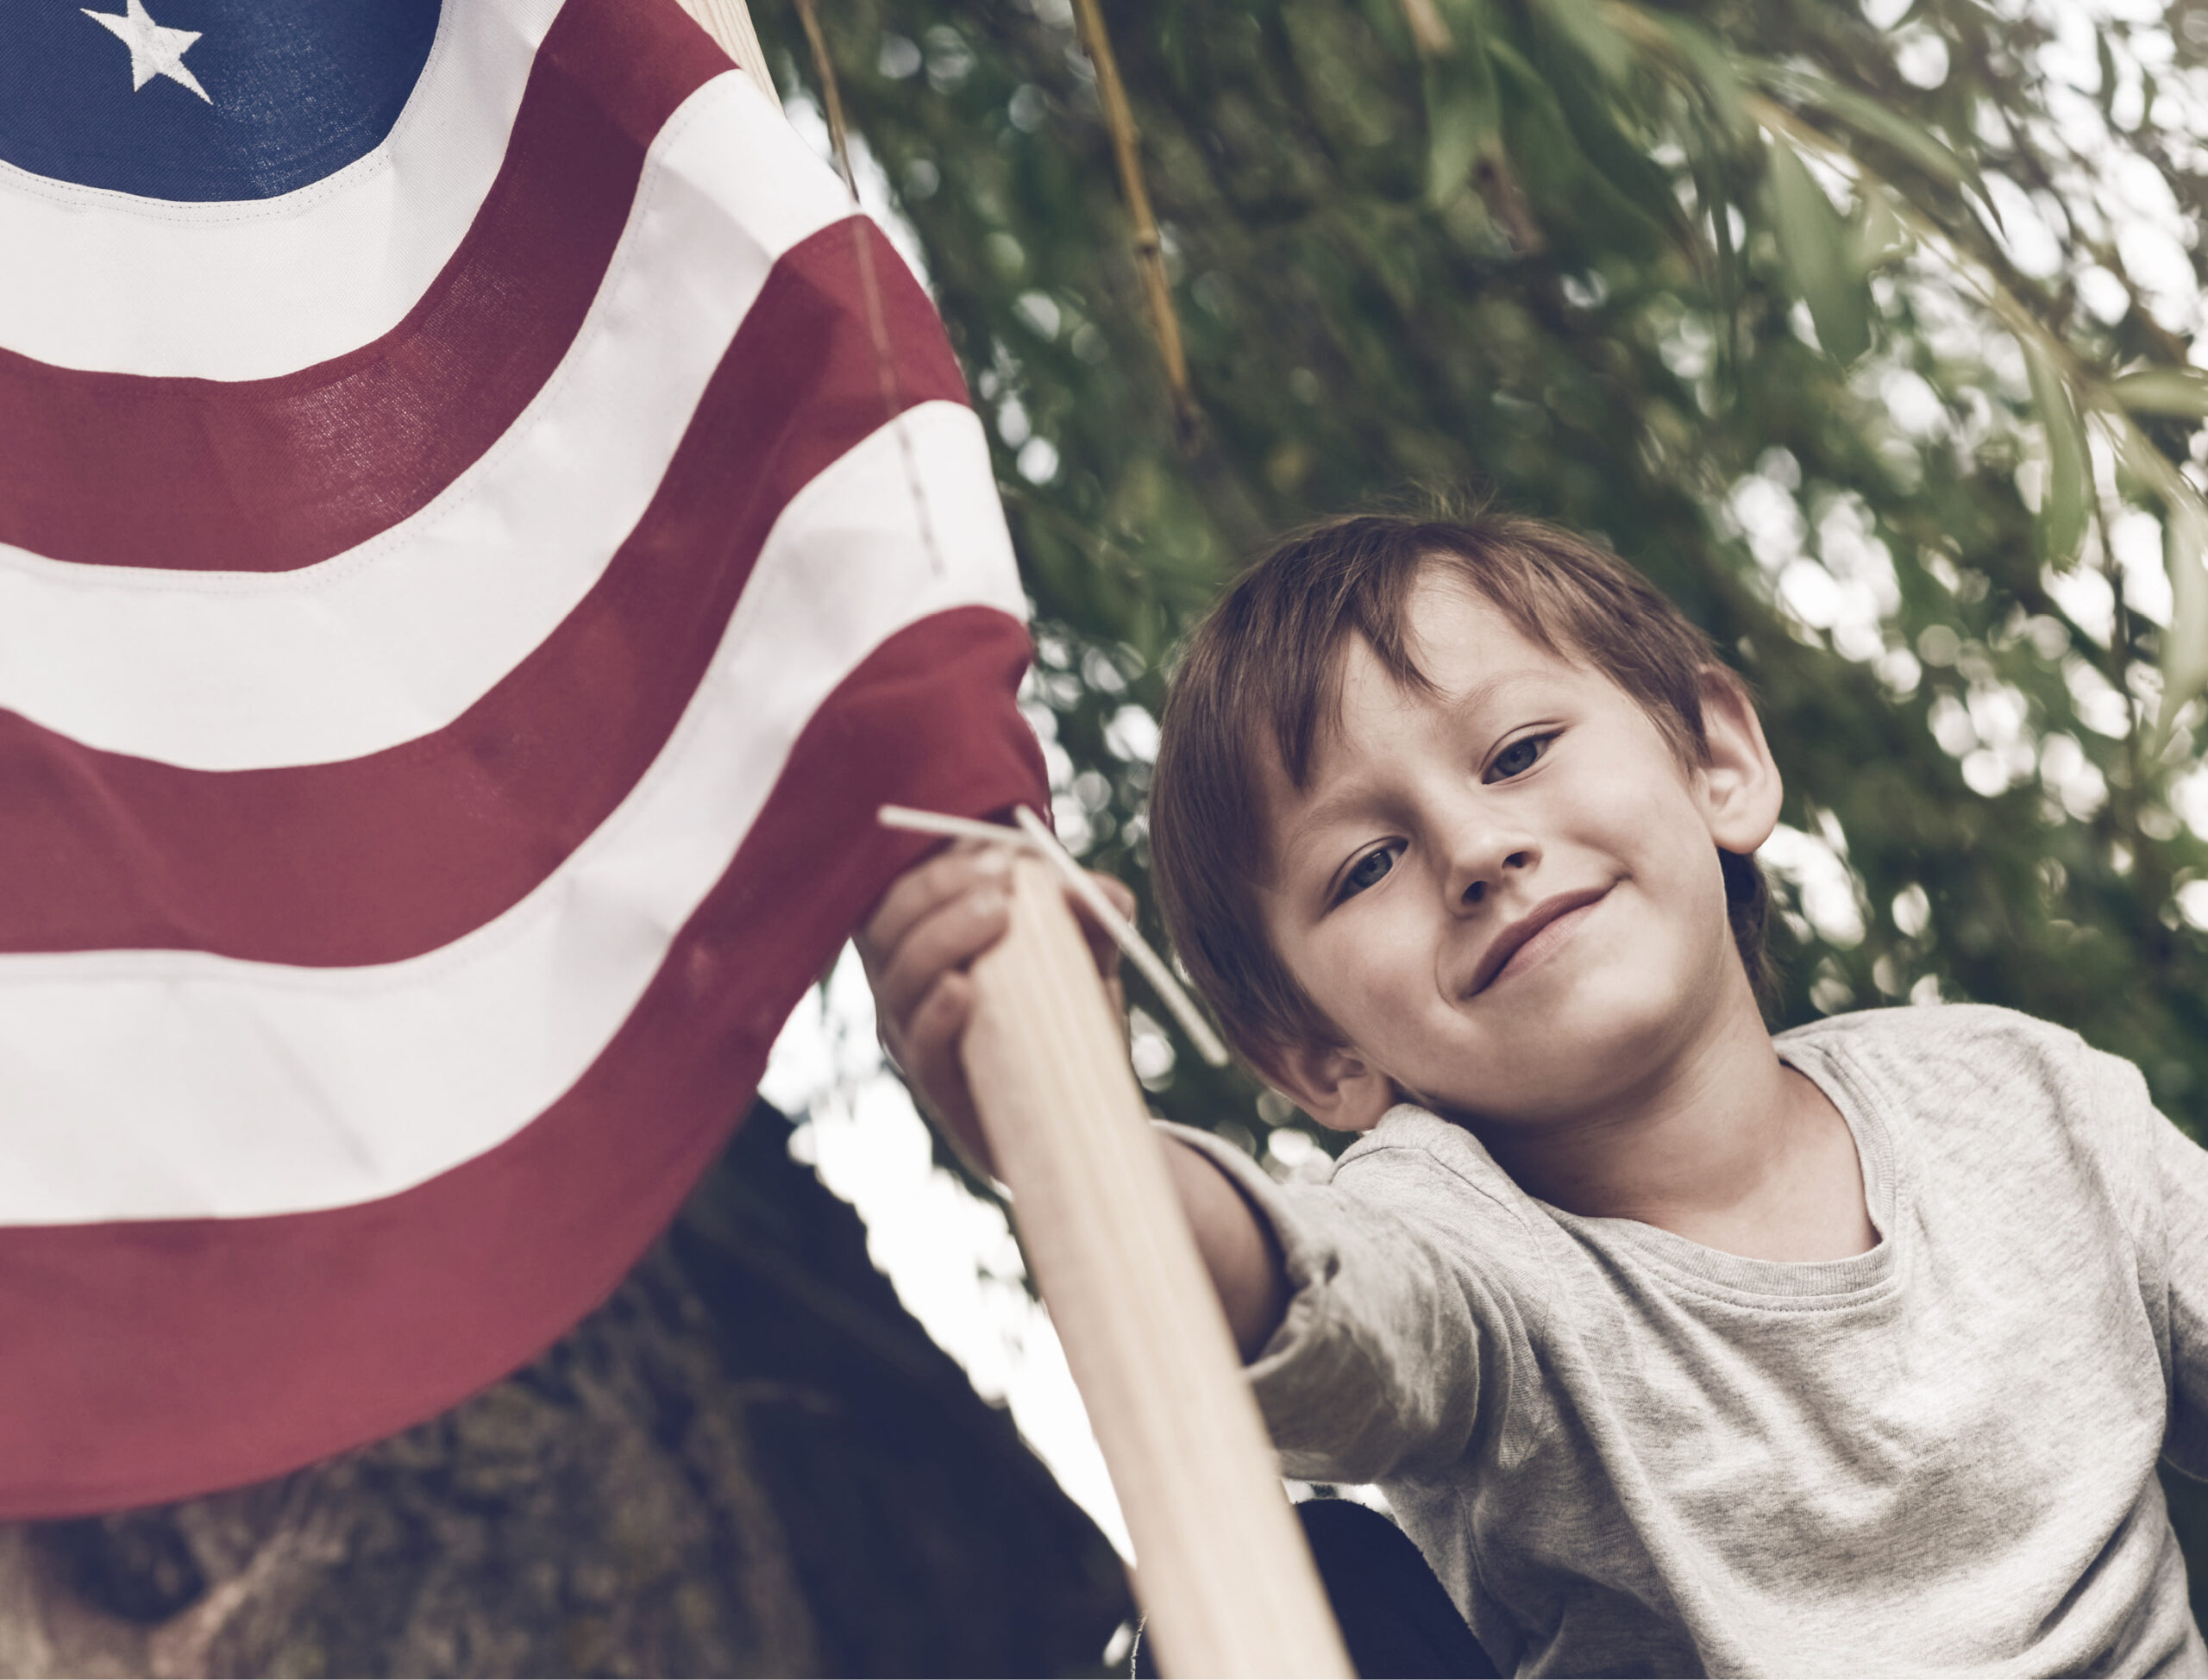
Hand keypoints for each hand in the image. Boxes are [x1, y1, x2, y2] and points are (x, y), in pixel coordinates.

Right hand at [857, 839, 1134, 1174]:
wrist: (1082, 1114)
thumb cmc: (1068, 1018)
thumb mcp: (1087, 957)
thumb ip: (1093, 917)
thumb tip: (1097, 891)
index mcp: (928, 937)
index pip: (904, 886)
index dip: (940, 861)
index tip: (998, 850)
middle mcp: (907, 981)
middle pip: (889, 921)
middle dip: (940, 889)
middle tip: (1003, 880)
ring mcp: (914, 1032)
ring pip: (898, 976)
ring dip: (941, 936)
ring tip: (997, 913)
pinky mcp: (936, 1086)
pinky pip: (919, 1046)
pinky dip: (935, 1013)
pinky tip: (962, 988)